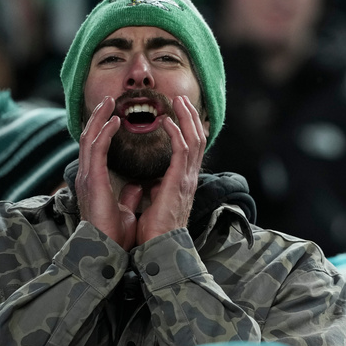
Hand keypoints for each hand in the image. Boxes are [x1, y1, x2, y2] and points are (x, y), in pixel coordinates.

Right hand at [76, 96, 141, 249]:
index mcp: (94, 181)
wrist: (106, 250)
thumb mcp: (124, 210)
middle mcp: (87, 175)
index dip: (101, 130)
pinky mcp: (92, 179)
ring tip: (108, 102)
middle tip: (108, 101)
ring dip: (99, 118)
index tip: (112, 116)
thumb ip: (127, 195)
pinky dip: (104, 132)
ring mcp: (87, 176)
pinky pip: (96, 148)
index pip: (95, 148)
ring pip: (89, 138)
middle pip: (89, 137)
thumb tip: (136, 186)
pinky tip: (114, 121)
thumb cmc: (113, 235)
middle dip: (97, 117)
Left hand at [136, 96, 206, 243]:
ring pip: (194, 139)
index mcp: (183, 182)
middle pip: (197, 139)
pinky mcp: (179, 180)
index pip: (191, 149)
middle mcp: (189, 177)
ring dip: (187, 118)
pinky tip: (166, 120)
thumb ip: (154, 191)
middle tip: (181, 99)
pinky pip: (182, 149)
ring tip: (178, 101)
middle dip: (190, 117)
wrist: (159, 246)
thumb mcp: (154, 205)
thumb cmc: (156, 230)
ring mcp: (186, 178)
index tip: (179, 114)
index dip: (188, 129)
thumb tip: (148, 185)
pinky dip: (176, 132)